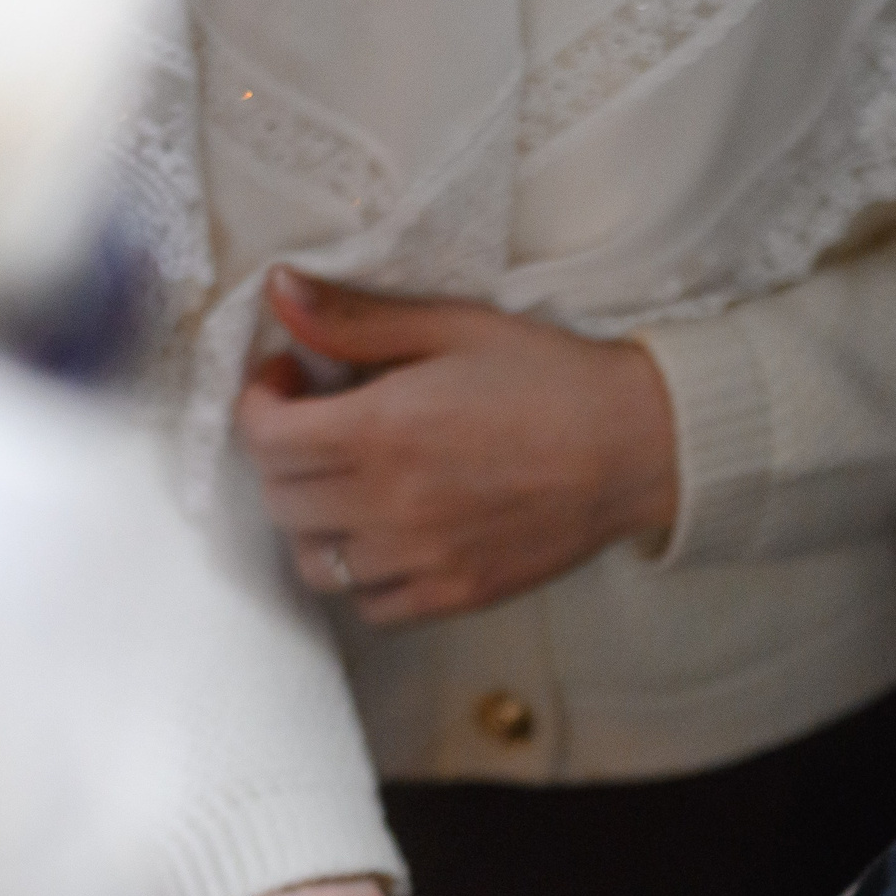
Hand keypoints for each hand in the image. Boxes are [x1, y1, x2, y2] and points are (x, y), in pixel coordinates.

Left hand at [236, 269, 678, 625]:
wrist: (636, 447)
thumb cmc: (551, 378)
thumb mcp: (453, 326)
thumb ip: (358, 319)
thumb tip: (280, 289)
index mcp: (382, 429)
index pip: (264, 436)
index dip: (259, 401)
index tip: (288, 379)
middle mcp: (390, 503)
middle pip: (280, 500)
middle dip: (282, 457)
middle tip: (316, 425)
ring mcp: (421, 559)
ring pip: (317, 563)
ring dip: (314, 523)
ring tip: (347, 489)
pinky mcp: (454, 594)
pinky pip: (370, 605)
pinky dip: (363, 577)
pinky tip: (388, 537)